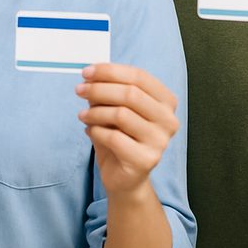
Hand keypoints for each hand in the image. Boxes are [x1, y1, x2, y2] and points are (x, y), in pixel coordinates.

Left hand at [76, 63, 178, 195]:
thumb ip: (108, 90)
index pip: (139, 76)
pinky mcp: (147, 160)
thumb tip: (90, 74)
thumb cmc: (119, 136)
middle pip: (130, 94)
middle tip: (79, 90)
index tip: (86, 72)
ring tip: (83, 116)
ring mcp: (160, 141)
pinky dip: (96, 131)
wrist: (125, 176)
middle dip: (99, 89)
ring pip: (121, 114)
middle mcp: (169, 120)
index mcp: (166, 101)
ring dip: (95, 112)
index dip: (110, 71)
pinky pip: (114, 138)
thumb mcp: (114, 107)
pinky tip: (90, 132)